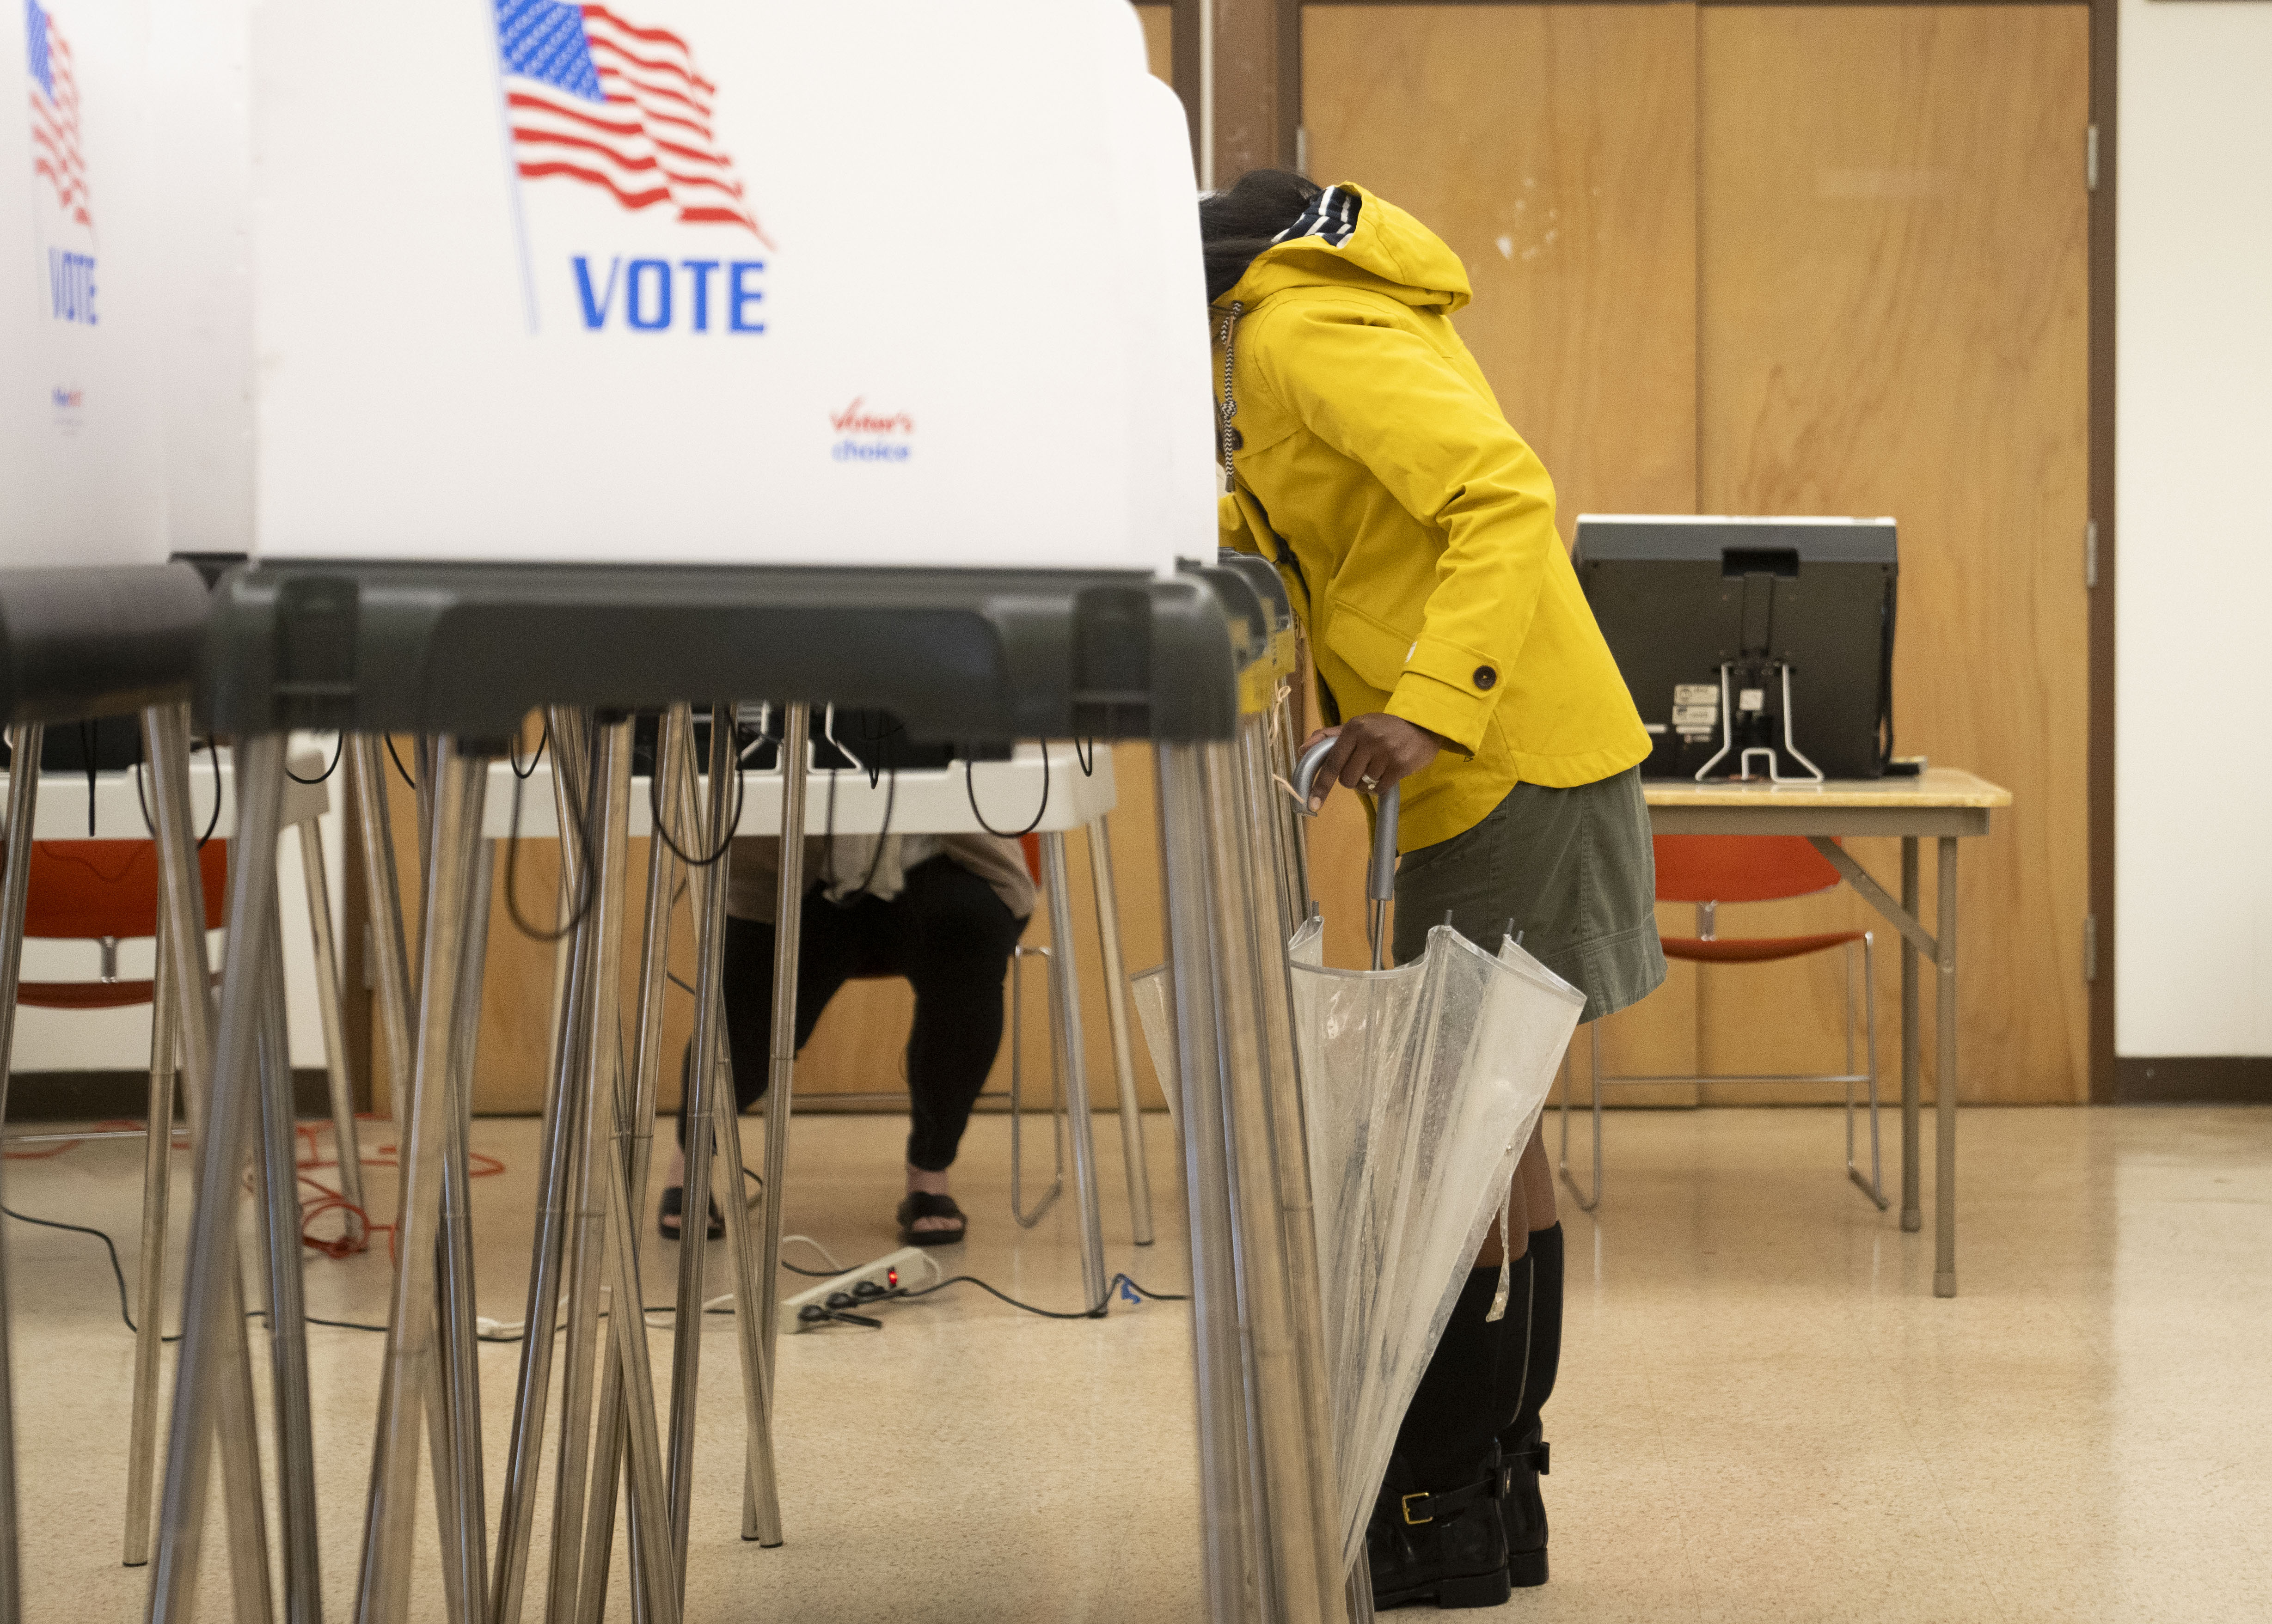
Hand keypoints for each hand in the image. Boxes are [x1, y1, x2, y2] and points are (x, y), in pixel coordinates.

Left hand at [1303, 715, 1445, 810]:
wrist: (1422, 725)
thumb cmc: (1384, 727)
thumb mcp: (1357, 725)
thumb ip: (1329, 737)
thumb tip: (1303, 749)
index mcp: (1354, 728)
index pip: (1332, 762)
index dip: (1320, 785)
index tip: (1312, 803)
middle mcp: (1368, 739)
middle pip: (1347, 779)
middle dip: (1352, 780)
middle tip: (1363, 768)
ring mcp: (1385, 752)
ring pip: (1364, 785)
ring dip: (1368, 782)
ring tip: (1379, 765)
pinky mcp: (1400, 765)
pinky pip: (1380, 788)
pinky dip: (1380, 786)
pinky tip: (1388, 772)